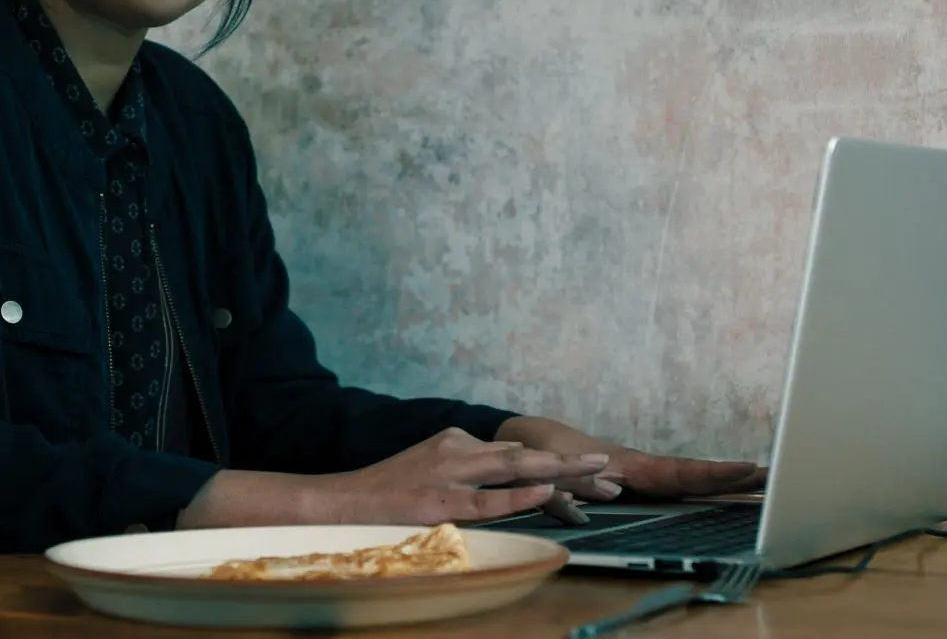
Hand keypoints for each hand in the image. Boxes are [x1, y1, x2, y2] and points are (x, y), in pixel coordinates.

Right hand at [174, 428, 607, 530]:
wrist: (334, 504)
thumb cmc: (381, 495)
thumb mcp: (426, 472)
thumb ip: (463, 473)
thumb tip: (501, 477)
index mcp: (455, 443)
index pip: (516, 452)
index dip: (557, 461)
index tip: (594, 467)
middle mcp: (455, 451)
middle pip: (524, 456)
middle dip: (570, 462)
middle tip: (612, 466)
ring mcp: (446, 476)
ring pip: (513, 471)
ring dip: (559, 473)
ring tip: (597, 475)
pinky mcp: (436, 502)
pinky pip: (486, 500)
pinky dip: (519, 496)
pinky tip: (547, 494)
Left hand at [495, 416, 765, 505]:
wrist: (526, 439)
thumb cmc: (539, 454)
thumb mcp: (550, 470)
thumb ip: (574, 486)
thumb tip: (615, 491)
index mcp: (627, 465)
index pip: (679, 472)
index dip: (713, 473)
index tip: (748, 468)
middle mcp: (639, 467)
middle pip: (694, 474)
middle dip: (733, 476)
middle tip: (776, 476)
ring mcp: (640, 472)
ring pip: (687, 477)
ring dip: (724, 480)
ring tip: (765, 480)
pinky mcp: (635, 477)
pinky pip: (674, 482)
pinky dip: (703, 483)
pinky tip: (727, 489)